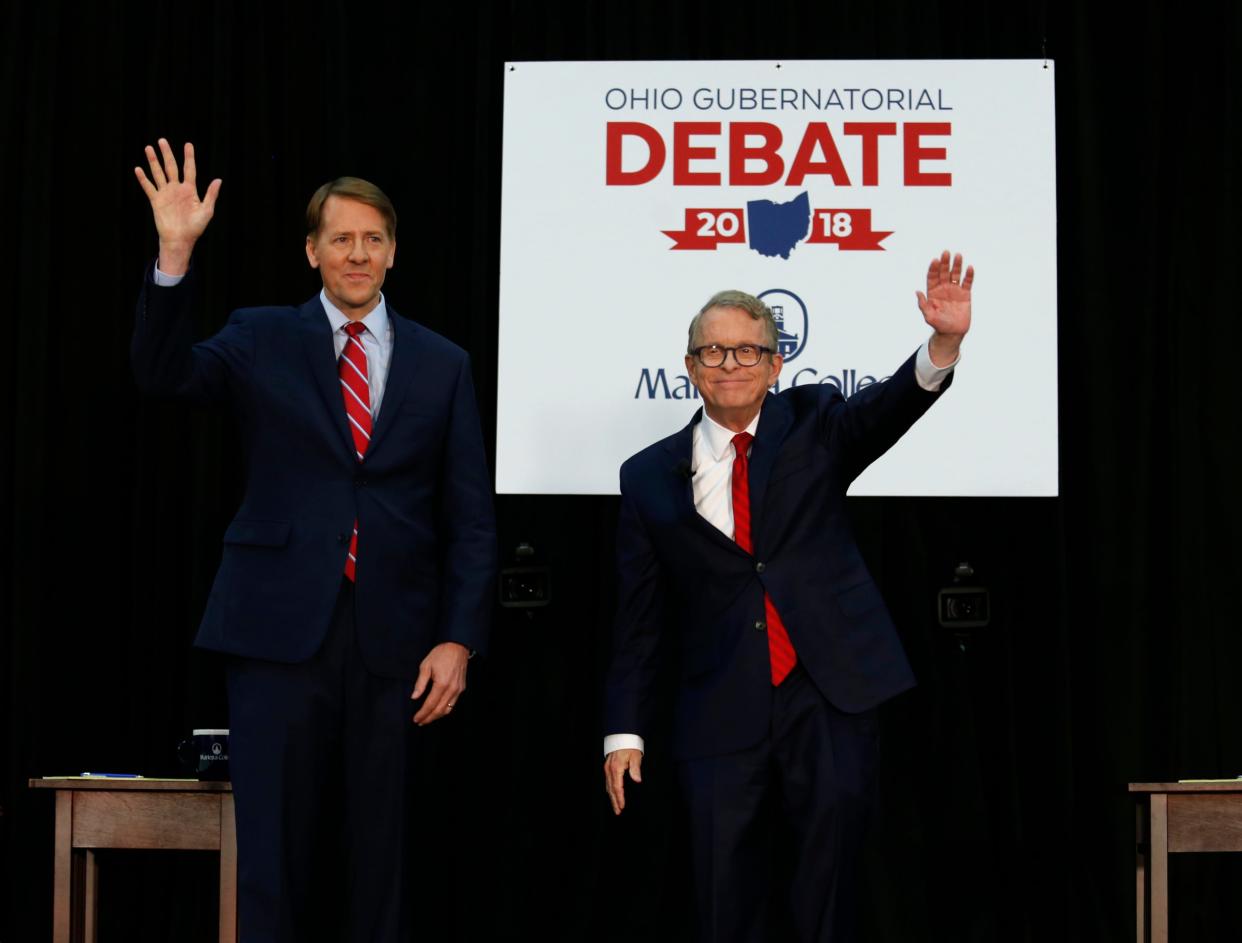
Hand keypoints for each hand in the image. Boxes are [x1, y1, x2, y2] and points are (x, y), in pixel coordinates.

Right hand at [133, 138, 221, 275]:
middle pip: (171, 167)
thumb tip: (218, 180)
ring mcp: (166, 194)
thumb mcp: (206, 210)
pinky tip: (138, 169)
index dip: (189, 157)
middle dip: (167, 154)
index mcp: (190, 190)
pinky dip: (143, 178)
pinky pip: (149, 187)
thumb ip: (211, 195)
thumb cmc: (195, 227)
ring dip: (153, 161)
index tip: (188, 144)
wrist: (181, 240)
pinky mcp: (156, 201)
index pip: (189, 169)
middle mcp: (177, 189)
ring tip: (149, 148)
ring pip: (158, 173)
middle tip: (162, 140)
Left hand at [410, 641, 469, 724]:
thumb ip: (420, 683)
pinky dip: (445, 710)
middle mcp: (451, 689)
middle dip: (429, 718)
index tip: (416, 719)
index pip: (430, 704)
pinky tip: (438, 710)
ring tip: (428, 719)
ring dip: (437, 716)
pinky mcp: (462, 688)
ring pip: (448, 709)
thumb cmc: (441, 654)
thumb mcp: (426, 665)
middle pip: (439, 710)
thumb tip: (414, 697)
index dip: (422, 714)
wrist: (457, 646)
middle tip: (420, 722)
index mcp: (442, 684)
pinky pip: (453, 703)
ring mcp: (458, 690)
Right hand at [603, 748, 642, 814]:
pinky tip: (611, 794)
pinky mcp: (607, 767)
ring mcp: (607, 768)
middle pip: (611, 789)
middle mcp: (609, 769)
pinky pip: (607, 781)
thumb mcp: (635, 756)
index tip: (622, 806)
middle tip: (618, 812)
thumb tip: (637, 780)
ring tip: (615, 806)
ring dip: (611, 797)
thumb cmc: (630, 746)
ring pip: (608, 786)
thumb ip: (636, 768)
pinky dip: (609, 790)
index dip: (620, 798)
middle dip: (614, 801)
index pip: (617, 787)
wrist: (622, 737)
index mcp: (616, 768)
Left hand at [916, 250, 973, 366]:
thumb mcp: (928, 316)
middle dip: (944, 263)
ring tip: (958, 255)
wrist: (952, 332)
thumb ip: (923, 305)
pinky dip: (969, 275)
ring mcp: (955, 290)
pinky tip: (969, 268)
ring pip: (956, 274)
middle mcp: (943, 288)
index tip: (935, 260)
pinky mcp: (965, 294)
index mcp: (933, 292)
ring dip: (957, 265)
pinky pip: (967, 282)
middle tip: (946, 253)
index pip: (932, 277)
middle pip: (944, 272)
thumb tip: (917, 292)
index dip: (933, 269)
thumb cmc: (939, 325)